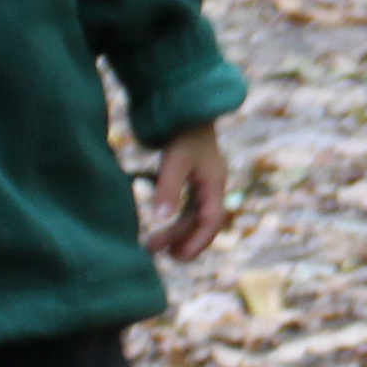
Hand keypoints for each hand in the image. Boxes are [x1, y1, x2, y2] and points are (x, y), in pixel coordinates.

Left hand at [143, 119, 231, 259]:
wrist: (186, 109)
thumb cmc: (182, 134)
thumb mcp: (173, 161)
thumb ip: (167, 188)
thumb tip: (159, 218)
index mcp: (214, 183)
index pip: (212, 220)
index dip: (198, 240)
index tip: (179, 255)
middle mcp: (213, 186)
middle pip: (203, 222)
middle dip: (186, 241)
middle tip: (165, 257)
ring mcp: (205, 184)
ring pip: (194, 217)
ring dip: (177, 232)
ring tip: (152, 247)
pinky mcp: (195, 180)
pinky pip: (189, 208)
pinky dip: (176, 220)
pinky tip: (161, 228)